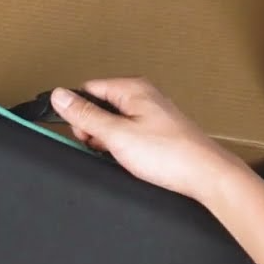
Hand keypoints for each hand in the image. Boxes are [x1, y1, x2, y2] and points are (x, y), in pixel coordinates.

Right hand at [50, 78, 249, 205]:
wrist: (204, 174)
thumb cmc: (168, 154)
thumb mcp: (116, 135)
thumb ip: (85, 115)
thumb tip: (59, 95)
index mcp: (131, 88)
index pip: (88, 89)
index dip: (78, 112)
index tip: (80, 133)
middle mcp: (143, 95)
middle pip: (100, 106)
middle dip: (93, 129)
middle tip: (103, 146)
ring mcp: (151, 113)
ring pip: (113, 122)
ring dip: (109, 140)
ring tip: (122, 154)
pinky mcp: (157, 131)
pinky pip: (128, 133)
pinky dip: (124, 146)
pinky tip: (133, 158)